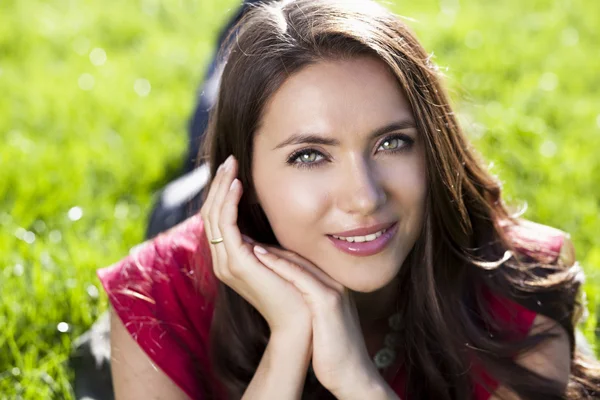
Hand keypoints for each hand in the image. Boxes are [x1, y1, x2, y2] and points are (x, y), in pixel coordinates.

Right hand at [199, 155, 311, 336]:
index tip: (233, 170)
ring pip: (213, 215)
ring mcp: (226, 263)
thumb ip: (266, 242)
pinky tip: (237, 185)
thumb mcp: (277, 258)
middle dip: (218, 185)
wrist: (301, 322)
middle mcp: (222, 260)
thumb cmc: (295, 290)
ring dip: (221, 188)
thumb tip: (268, 219)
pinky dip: (228, 203)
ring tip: (231, 165)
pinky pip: (225, 225)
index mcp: (230, 259)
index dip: (222, 193)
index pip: (217, 219)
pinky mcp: (236, 264)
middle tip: (230, 161)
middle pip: (210, 213)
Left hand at [252, 244, 387, 398]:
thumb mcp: (321, 323)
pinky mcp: (328, 302)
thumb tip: (289, 303)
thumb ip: (310, 307)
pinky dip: (279, 264)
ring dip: (270, 250)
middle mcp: (334, 283)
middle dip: (270, 247)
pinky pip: (300, 277)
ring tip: (246, 240)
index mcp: (332, 287)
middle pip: (298, 257)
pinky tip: (259, 256)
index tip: (251, 247)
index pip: (300, 263)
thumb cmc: (333, 353)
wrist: (353, 375)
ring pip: (298, 262)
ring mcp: (333, 290)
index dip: (275, 254)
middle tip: (243, 237)